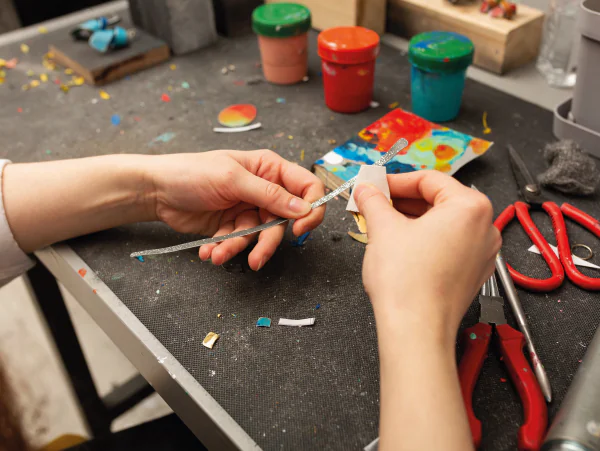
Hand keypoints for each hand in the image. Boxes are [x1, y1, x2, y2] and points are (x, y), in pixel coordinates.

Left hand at [146, 150, 324, 270]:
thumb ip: (269, 195)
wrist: (156, 191)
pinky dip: (224, 248)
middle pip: (283, 220)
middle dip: (267, 242)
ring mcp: (248, 209)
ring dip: (238, 247)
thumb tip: (303, 208)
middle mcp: (264, 189)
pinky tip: (208, 250)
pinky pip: (238, 242)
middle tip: (256, 259)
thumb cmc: (191, 172)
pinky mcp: (233, 226)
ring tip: (218, 253)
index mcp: (269, 168)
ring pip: (259, 236)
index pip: (306, 186)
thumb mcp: (232, 180)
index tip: (300, 227)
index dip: (310, 207)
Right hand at [354, 171, 500, 339]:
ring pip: (442, 223)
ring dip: (411, 219)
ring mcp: (481, 253)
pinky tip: (398, 243)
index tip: (374, 185)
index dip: (395, 180)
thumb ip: (374, 200)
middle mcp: (484, 227)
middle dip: (402, 200)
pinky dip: (424, 238)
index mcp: (470, 207)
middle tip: (374, 202)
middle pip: (438, 200)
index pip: (429, 179)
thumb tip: (366, 188)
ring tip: (381, 222)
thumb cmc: (406, 280)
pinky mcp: (472, 273)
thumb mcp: (382, 228)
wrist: (415, 329)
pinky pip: (448, 244)